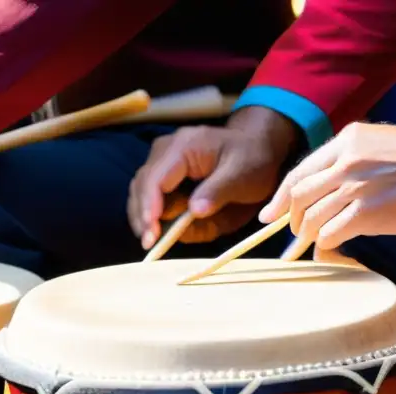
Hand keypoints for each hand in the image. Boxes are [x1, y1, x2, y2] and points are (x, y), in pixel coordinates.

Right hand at [128, 107, 298, 247]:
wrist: (255, 148)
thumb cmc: (252, 159)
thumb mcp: (244, 174)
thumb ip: (218, 191)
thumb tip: (194, 211)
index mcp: (184, 146)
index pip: (155, 179)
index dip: (150, 208)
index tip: (152, 233)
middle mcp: (165, 151)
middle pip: (140, 188)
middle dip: (143, 217)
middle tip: (152, 244)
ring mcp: (161, 163)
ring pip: (140, 195)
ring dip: (147, 220)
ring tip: (159, 241)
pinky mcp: (162, 176)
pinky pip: (150, 199)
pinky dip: (155, 218)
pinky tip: (166, 230)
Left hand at [259, 123, 395, 249]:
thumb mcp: (376, 144)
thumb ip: (345, 160)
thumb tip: (317, 190)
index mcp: (347, 140)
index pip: (300, 172)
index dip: (280, 197)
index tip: (268, 214)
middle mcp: (346, 160)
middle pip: (300, 196)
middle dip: (292, 219)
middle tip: (295, 232)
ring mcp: (356, 186)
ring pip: (312, 217)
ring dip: (309, 235)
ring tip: (314, 241)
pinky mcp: (366, 212)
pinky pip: (330, 234)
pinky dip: (325, 244)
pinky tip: (331, 247)